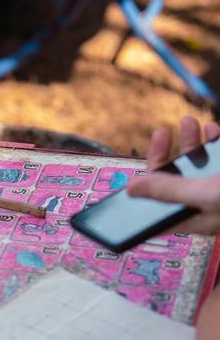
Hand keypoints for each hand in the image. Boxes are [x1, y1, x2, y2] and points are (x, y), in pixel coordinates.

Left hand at [127, 116, 219, 234]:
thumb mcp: (204, 195)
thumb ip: (169, 191)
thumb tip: (131, 188)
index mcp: (190, 217)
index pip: (154, 204)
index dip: (140, 189)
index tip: (129, 175)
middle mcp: (202, 203)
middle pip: (173, 178)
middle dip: (165, 154)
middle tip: (161, 134)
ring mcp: (216, 188)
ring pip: (196, 163)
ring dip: (190, 141)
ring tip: (188, 122)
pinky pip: (216, 157)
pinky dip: (212, 140)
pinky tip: (211, 129)